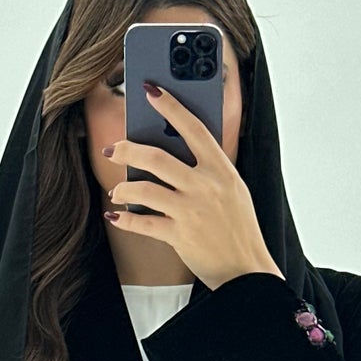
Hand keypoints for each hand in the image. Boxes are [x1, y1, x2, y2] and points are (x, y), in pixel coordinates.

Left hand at [103, 81, 282, 290]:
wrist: (247, 269)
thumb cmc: (238, 227)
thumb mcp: (233, 190)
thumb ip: (209, 169)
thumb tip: (175, 150)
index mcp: (220, 169)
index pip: (192, 128)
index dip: (170, 106)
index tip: (150, 91)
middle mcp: (205, 186)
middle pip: (156, 157)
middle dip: (128, 149)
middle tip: (114, 149)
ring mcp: (191, 210)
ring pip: (144, 189)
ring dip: (123, 188)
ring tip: (117, 190)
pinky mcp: (179, 235)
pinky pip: (143, 223)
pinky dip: (125, 219)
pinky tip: (116, 216)